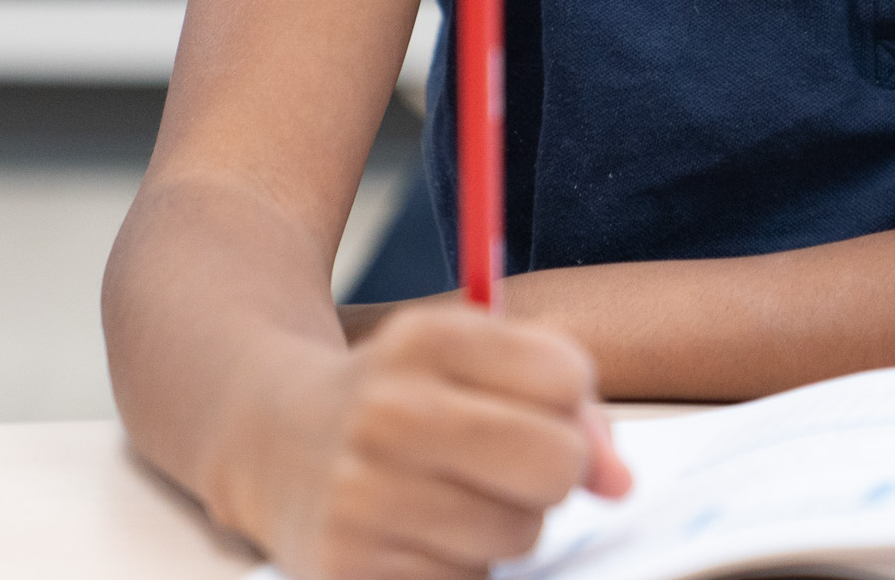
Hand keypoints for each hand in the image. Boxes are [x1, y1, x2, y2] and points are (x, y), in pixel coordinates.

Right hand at [238, 303, 633, 579]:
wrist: (274, 440)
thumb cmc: (408, 397)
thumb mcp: (478, 361)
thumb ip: (570, 403)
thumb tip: (621, 484)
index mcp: (427, 338)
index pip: (565, 375)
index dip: (571, 400)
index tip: (536, 405)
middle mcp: (387, 412)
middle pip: (555, 463)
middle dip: (555, 471)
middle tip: (513, 466)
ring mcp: (360, 496)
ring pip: (520, 535)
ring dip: (508, 526)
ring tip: (452, 498)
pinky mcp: (345, 568)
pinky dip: (463, 568)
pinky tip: (421, 536)